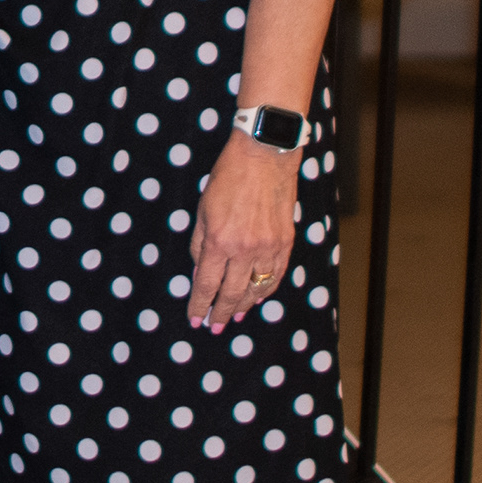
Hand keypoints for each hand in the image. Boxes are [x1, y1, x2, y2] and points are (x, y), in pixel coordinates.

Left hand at [186, 128, 299, 331]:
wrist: (264, 156)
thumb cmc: (228, 178)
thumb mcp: (202, 211)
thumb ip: (200, 245)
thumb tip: (201, 272)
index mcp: (219, 241)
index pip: (207, 285)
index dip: (200, 305)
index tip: (195, 319)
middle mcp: (245, 249)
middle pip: (232, 293)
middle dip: (221, 313)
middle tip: (214, 326)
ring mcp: (268, 247)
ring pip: (256, 289)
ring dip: (244, 306)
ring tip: (235, 316)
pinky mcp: (286, 241)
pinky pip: (276, 275)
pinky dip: (266, 290)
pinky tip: (257, 297)